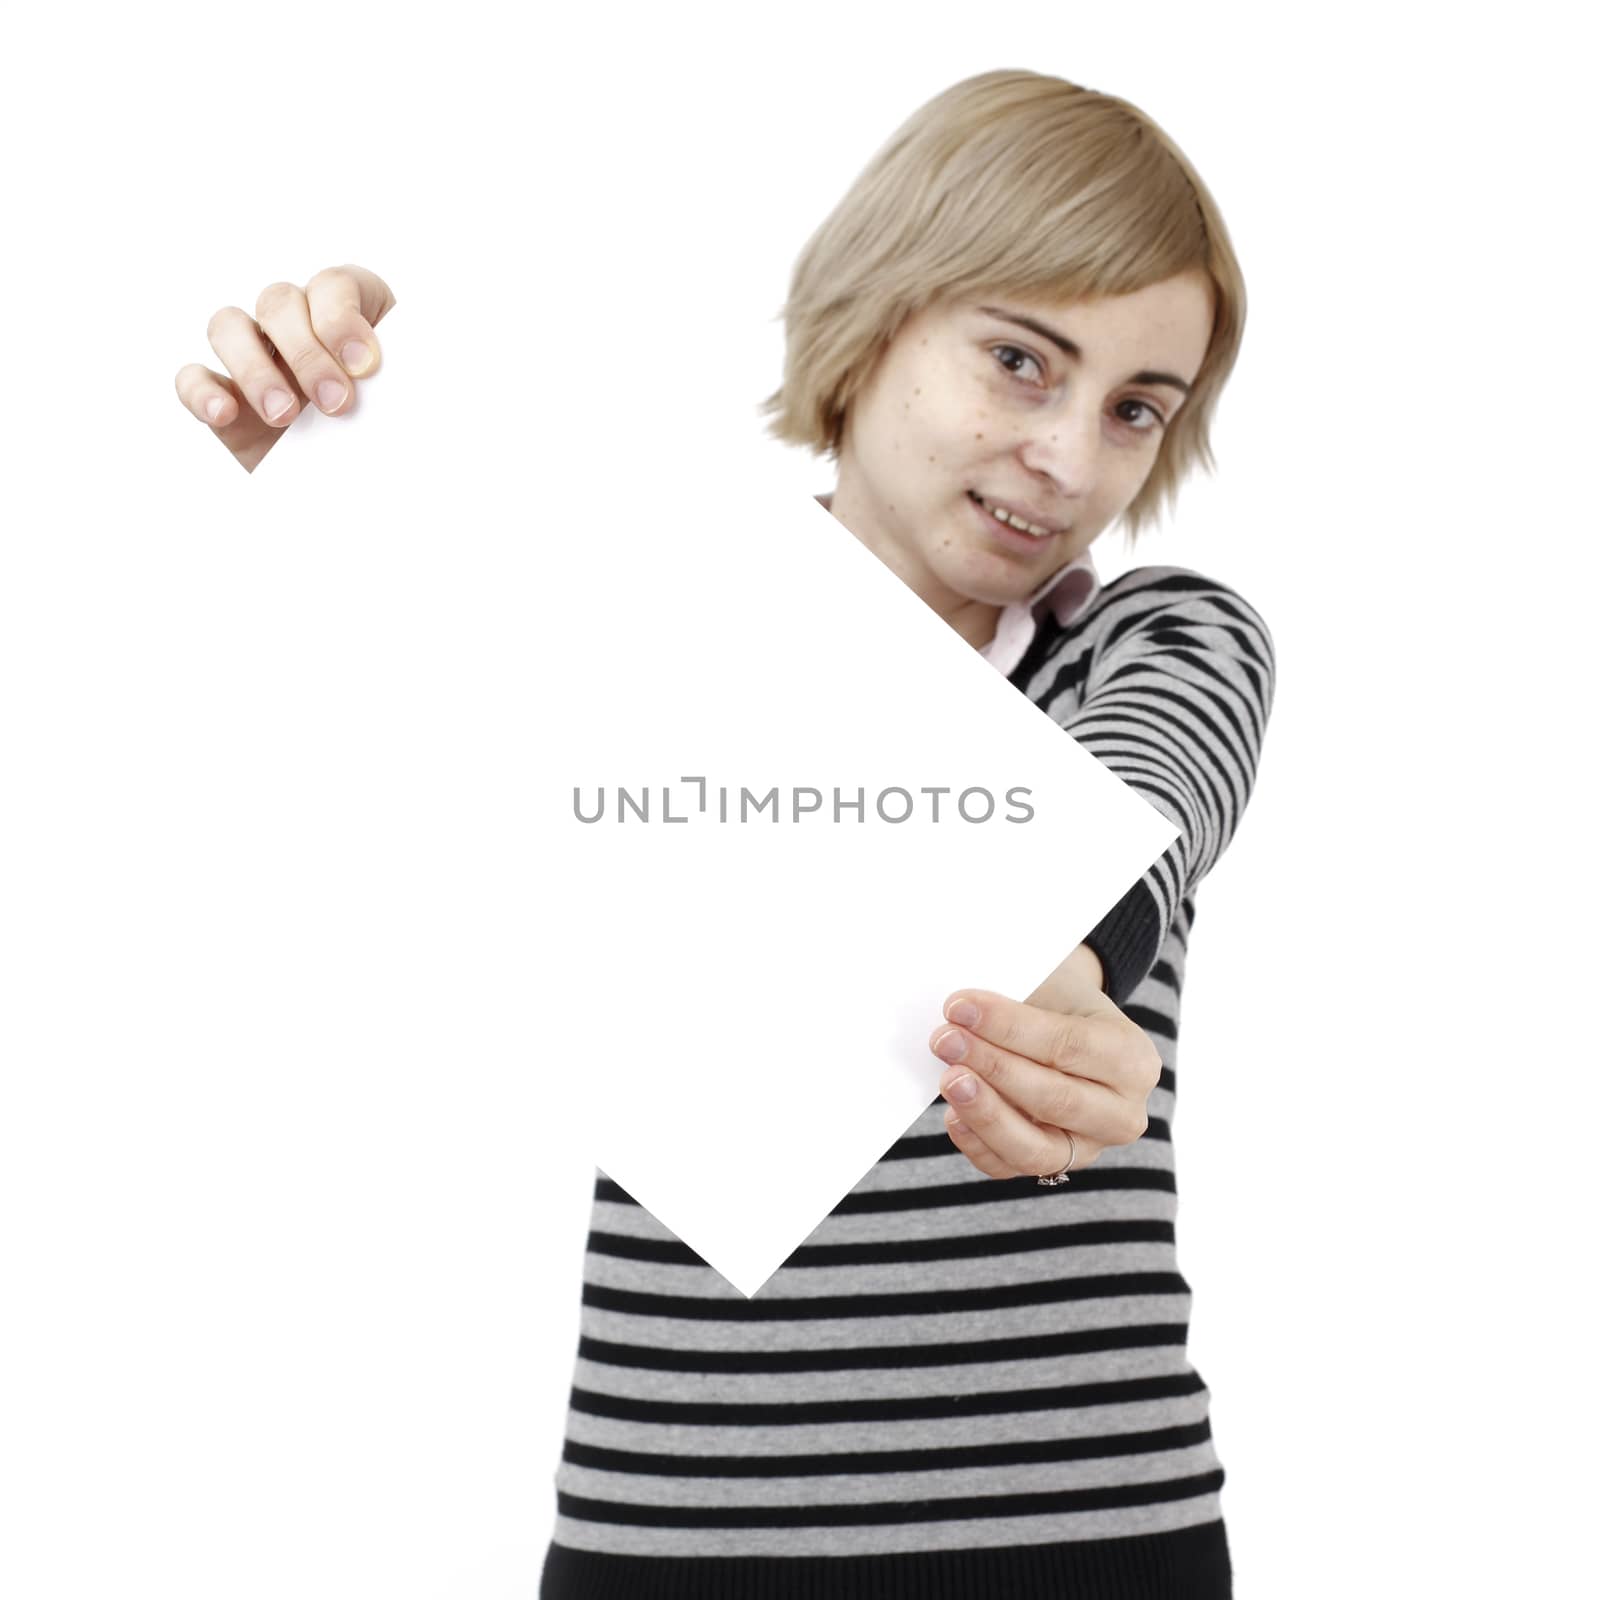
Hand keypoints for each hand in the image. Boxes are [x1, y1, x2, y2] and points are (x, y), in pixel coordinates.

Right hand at [173, 263, 395, 472]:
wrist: (366, 483)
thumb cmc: (394, 435)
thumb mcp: (411, 408)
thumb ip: (410, 389)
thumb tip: (419, 388)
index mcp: (347, 311)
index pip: (333, 286)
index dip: (343, 319)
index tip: (366, 366)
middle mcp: (295, 323)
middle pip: (279, 302)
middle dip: (307, 352)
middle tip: (336, 403)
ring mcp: (254, 354)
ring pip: (228, 326)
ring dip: (255, 369)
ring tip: (284, 416)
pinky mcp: (223, 394)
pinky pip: (192, 377)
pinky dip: (202, 392)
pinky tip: (225, 414)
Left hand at [929, 946, 1162, 1180]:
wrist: (1067, 1027)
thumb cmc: (1057, 1002)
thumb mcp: (1052, 986)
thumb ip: (1016, 1000)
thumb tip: (960, 1012)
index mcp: (1133, 1059)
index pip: (1069, 1046)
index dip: (1009, 1028)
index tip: (959, 1007)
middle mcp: (1121, 1113)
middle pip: (1055, 1100)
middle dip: (993, 1068)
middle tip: (945, 1040)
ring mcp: (1088, 1147)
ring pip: (1035, 1149)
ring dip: (984, 1113)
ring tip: (948, 1079)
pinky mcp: (1052, 1167)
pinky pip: (1008, 1167)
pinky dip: (977, 1143)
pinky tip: (953, 1115)